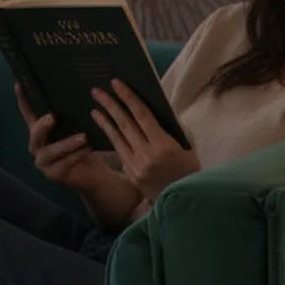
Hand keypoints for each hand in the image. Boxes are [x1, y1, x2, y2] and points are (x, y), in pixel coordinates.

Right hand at [16, 83, 108, 190]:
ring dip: (66, 143)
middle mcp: (38, 146)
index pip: (28, 114)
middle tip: (52, 117)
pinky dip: (76, 156)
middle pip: (34, 135)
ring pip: (49, 151)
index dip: (23, 100)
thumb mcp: (80, 128)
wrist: (95, 172)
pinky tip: (88, 149)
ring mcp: (43, 162)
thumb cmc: (86, 145)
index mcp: (41, 131)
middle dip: (42, 125)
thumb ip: (74, 115)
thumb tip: (83, 89)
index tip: (18, 84)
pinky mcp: (54, 174)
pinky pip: (63, 164)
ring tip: (82, 137)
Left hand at [90, 79, 198, 201]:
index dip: (128, 98)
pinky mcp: (131, 174)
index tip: (116, 83)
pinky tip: (103, 126)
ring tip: (94, 106)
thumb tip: (153, 111)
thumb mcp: (187, 147)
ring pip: (117, 138)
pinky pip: (119, 150)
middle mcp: (148, 155)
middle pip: (125, 124)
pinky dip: (110, 136)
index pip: (142, 116)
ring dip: (105, 120)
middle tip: (97, 90)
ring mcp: (137, 166)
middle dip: (111, 105)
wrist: (186, 201)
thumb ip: (171, 129)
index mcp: (164, 146)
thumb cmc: (190, 169)